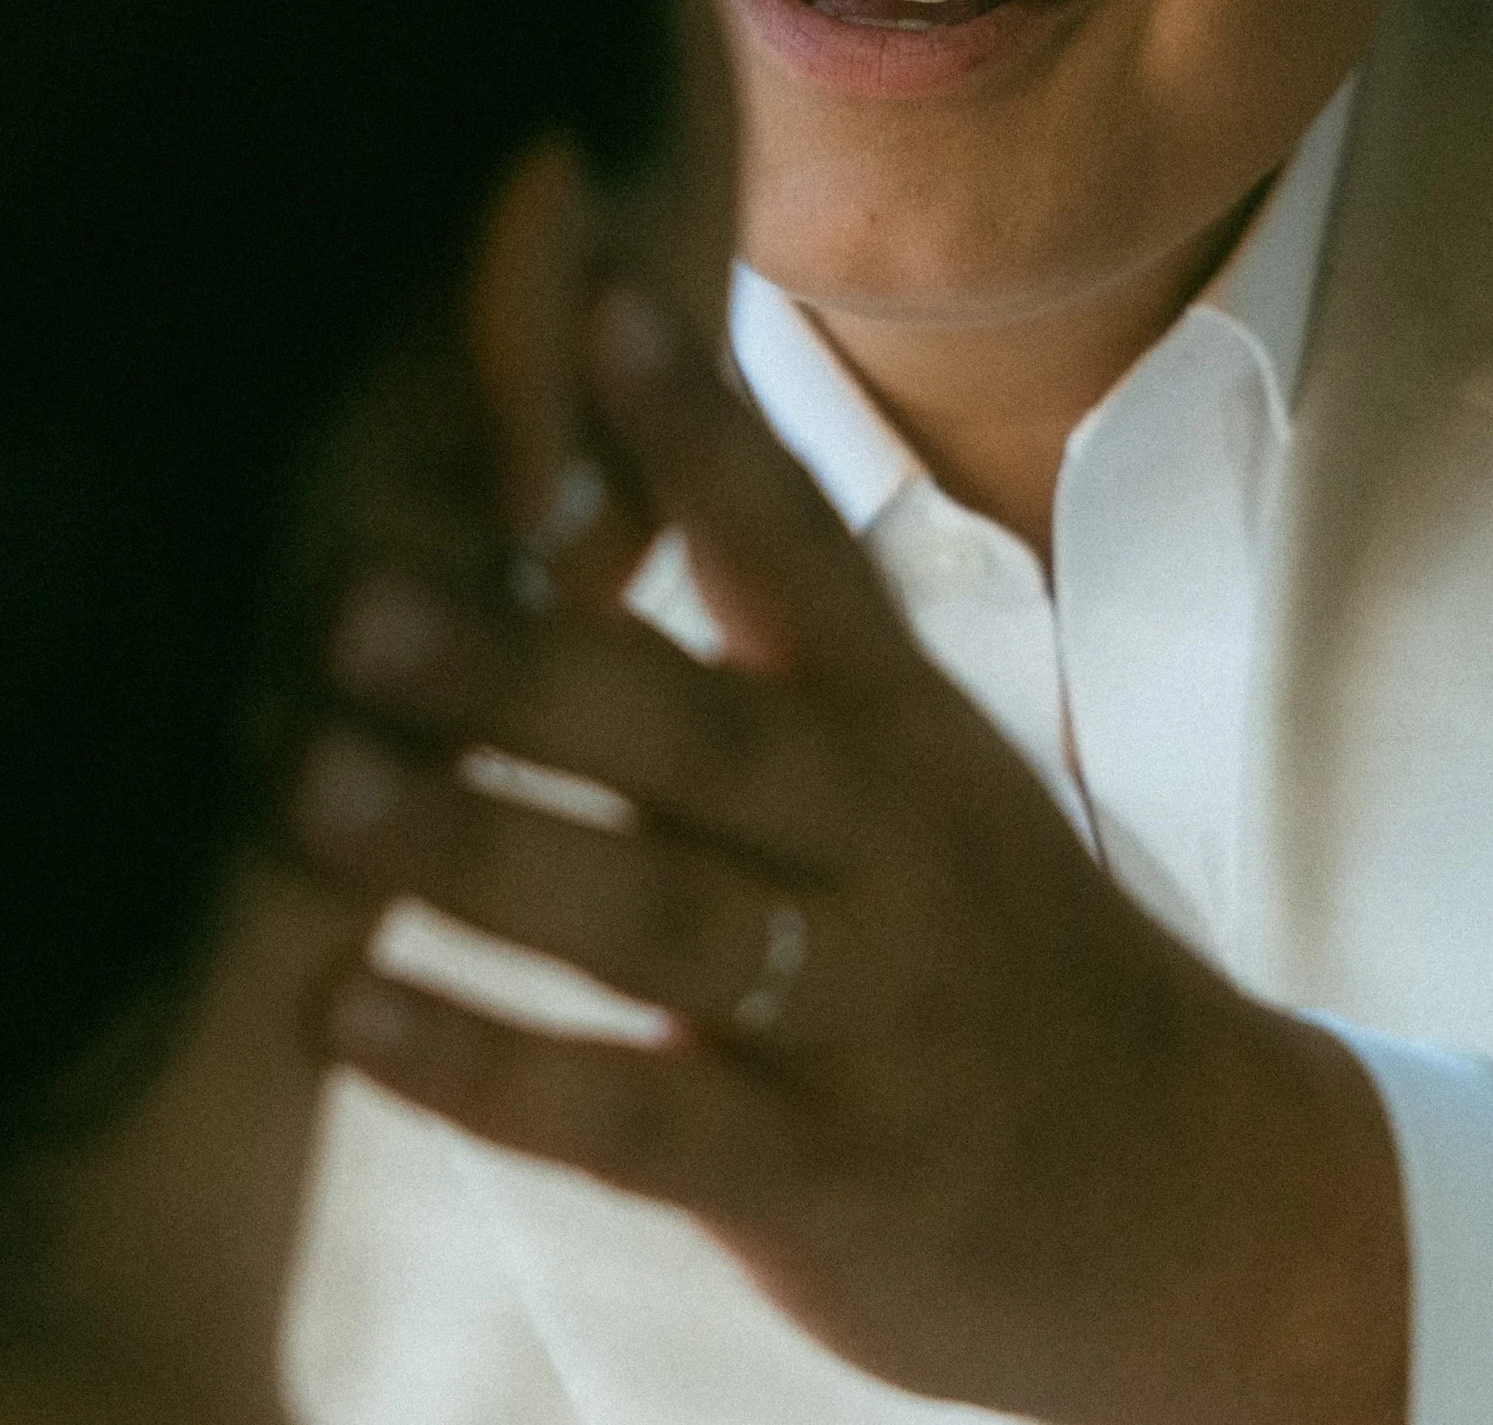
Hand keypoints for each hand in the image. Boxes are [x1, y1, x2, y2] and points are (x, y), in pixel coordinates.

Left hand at [289, 285, 1406, 1424]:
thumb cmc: (977, 930)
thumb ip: (753, 666)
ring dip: (480, 851)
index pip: (800, 548)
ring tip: (315, 788)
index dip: (700, 430)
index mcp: (905, 721)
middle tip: (357, 609)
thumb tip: (542, 522)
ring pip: (661, 916)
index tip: (591, 310)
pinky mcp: (822, 1176)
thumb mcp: (910, 771)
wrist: (1177, 1182)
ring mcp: (866, 1013)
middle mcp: (893, 843)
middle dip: (527, 669)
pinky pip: (637, 1118)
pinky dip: (488, 1068)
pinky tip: (345, 1011)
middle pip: (703, 734)